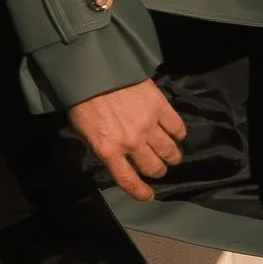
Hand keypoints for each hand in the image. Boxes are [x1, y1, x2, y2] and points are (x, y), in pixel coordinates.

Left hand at [67, 77, 186, 202]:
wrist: (93, 68)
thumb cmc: (83, 100)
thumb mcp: (83, 130)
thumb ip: (101, 147)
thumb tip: (114, 158)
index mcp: (108, 151)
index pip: (128, 181)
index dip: (141, 192)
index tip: (148, 195)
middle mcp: (131, 142)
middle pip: (154, 168)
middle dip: (158, 171)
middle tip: (158, 167)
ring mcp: (148, 125)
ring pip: (169, 151)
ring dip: (171, 156)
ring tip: (171, 154)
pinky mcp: (160, 106)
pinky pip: (177, 127)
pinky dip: (179, 134)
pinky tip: (176, 134)